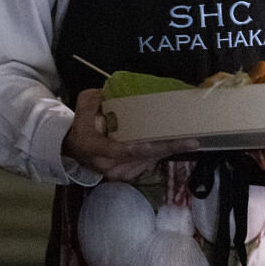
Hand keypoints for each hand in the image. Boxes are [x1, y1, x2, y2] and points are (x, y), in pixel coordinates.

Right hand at [62, 88, 198, 182]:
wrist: (72, 149)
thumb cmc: (80, 125)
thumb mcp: (84, 105)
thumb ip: (100, 97)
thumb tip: (121, 89)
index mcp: (96, 148)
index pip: (126, 150)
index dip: (150, 146)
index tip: (172, 142)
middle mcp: (109, 166)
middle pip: (144, 157)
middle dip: (168, 149)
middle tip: (192, 141)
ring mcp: (118, 174)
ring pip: (147, 162)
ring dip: (166, 152)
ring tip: (188, 141)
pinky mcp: (125, 176)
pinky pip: (146, 164)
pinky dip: (159, 154)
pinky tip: (172, 145)